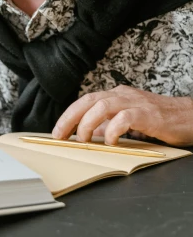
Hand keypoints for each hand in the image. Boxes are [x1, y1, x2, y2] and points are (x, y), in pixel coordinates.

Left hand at [52, 85, 192, 146]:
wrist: (189, 116)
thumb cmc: (160, 120)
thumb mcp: (130, 120)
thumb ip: (111, 123)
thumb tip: (91, 135)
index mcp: (117, 95)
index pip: (85, 100)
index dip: (68, 115)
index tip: (57, 132)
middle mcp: (123, 95)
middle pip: (88, 100)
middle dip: (70, 118)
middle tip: (59, 136)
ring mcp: (135, 102)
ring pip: (102, 105)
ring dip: (87, 123)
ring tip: (83, 140)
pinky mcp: (148, 114)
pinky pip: (124, 118)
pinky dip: (113, 129)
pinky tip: (111, 142)